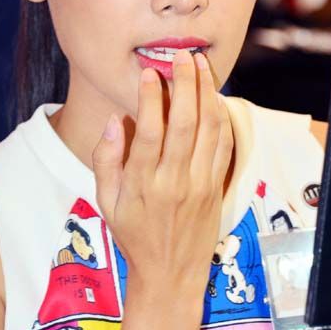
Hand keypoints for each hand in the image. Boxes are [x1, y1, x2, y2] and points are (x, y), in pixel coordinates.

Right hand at [92, 50, 233, 297]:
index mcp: (144, 183)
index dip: (151, 96)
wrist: (170, 274)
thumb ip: (106, 160)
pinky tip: (216, 96)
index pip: (150, 130)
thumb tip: (114, 121)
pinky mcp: (217, 185)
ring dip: (207, 92)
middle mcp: (175, 179)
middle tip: (182, 55)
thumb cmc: (134, 236)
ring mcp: (201, 182)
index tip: (150, 70)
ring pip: (209, 128)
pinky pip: (224, 145)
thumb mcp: (106, 203)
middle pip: (184, 122)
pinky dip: (222, 117)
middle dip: (185, 83)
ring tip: (201, 65)